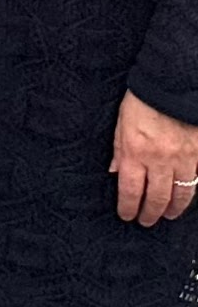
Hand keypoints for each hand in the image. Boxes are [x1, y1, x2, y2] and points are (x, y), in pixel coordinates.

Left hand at [111, 90, 197, 226]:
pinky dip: (190, 191)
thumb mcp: (120, 124)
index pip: (131, 190)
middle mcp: (160, 160)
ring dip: (174, 208)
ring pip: (181, 193)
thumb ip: (119, 151)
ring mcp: (183, 158)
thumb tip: (115, 173)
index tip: (126, 216)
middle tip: (146, 221)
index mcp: (135, 152)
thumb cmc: (142, 102)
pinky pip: (196, 179)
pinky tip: (185, 196)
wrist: (172, 85)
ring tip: (168, 215)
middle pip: (157, 197)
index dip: (128, 207)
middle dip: (151, 213)